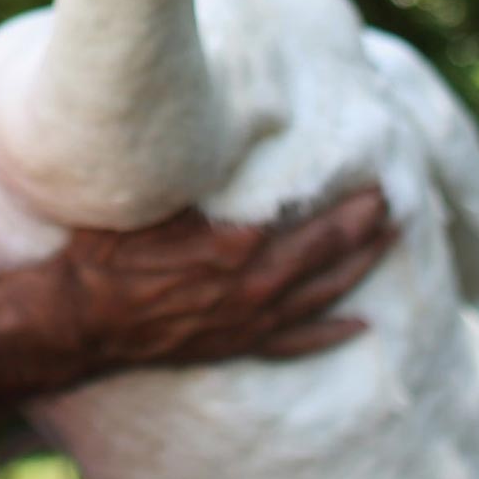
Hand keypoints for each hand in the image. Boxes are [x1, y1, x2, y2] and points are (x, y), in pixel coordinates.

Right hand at [0, 185, 396, 402]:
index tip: (379, 179)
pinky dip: (331, 333)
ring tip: (390, 242)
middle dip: (366, 227)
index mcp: (240, 246)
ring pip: (324, 295)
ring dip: (360, 268)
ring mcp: (249, 320)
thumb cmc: (110, 249)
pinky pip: (297, 342)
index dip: (351, 203)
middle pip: (328, 255)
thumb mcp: (156, 196)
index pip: (314, 221)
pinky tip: (361, 326)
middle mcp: (255, 286)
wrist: (81, 317)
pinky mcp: (236, 343)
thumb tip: (239, 135)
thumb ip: (202, 174)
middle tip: (397, 202)